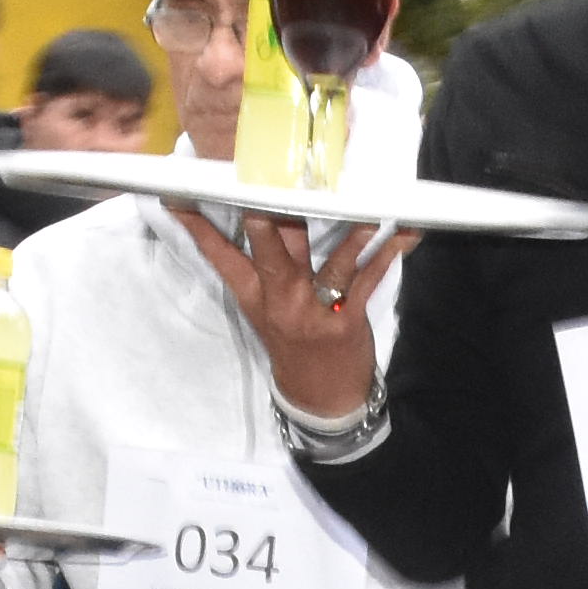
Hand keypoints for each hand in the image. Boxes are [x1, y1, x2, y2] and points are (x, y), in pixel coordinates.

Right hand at [162, 202, 407, 417]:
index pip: (221, 257)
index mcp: (256, 296)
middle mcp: (282, 300)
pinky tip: (405, 233)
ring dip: (351, 235)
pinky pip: (370, 279)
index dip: (200, 228)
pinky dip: (388, 254)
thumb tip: (265, 217)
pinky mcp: (347, 318)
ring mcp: (315, 310)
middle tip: (264, 190)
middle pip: (272, 251)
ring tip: (364, 208)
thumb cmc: (295, 344)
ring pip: (331, 264)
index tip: (181, 197)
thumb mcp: (266, 310)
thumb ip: (265, 266)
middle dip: (268, 221)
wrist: (320, 398)